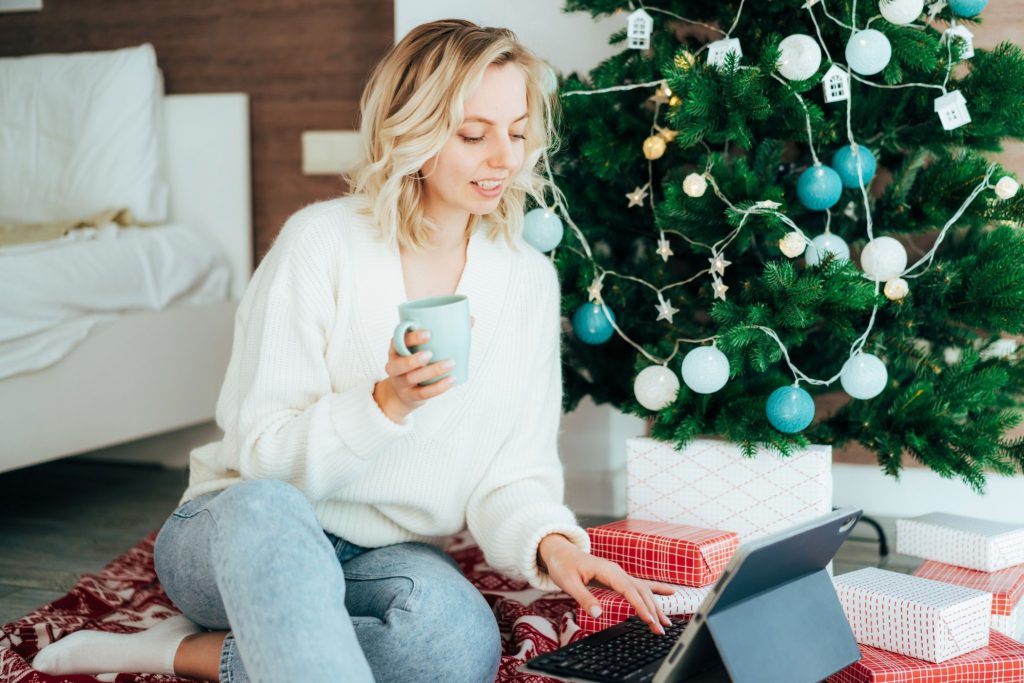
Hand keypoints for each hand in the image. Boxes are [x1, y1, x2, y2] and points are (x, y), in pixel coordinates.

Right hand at [373, 329, 455, 422]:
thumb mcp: (420, 347)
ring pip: (412, 378)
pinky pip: (423, 393)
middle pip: (400, 364)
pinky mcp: (410, 395)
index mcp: (396, 348)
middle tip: (431, 353)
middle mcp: (394, 365)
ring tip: (450, 364)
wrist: (403, 391)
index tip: (428, 333)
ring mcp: (401, 382)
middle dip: (414, 359)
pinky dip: (438, 387)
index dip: (411, 337)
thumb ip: (441, 333)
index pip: (398, 341)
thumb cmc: (417, 362)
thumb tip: (471, 319)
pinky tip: (451, 380)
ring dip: (431, 372)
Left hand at [538, 534, 676, 634]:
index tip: (649, 620)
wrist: (560, 552)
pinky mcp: (618, 578)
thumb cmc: (563, 566)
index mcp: (608, 571)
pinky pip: (640, 585)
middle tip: (661, 630)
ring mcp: (619, 574)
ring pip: (643, 590)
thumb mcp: (568, 583)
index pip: (629, 590)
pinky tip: (670, 592)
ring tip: (666, 622)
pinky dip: (655, 590)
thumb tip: (598, 614)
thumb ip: (584, 598)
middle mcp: (617, 571)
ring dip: (655, 605)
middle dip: (652, 610)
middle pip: (640, 591)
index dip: (640, 606)